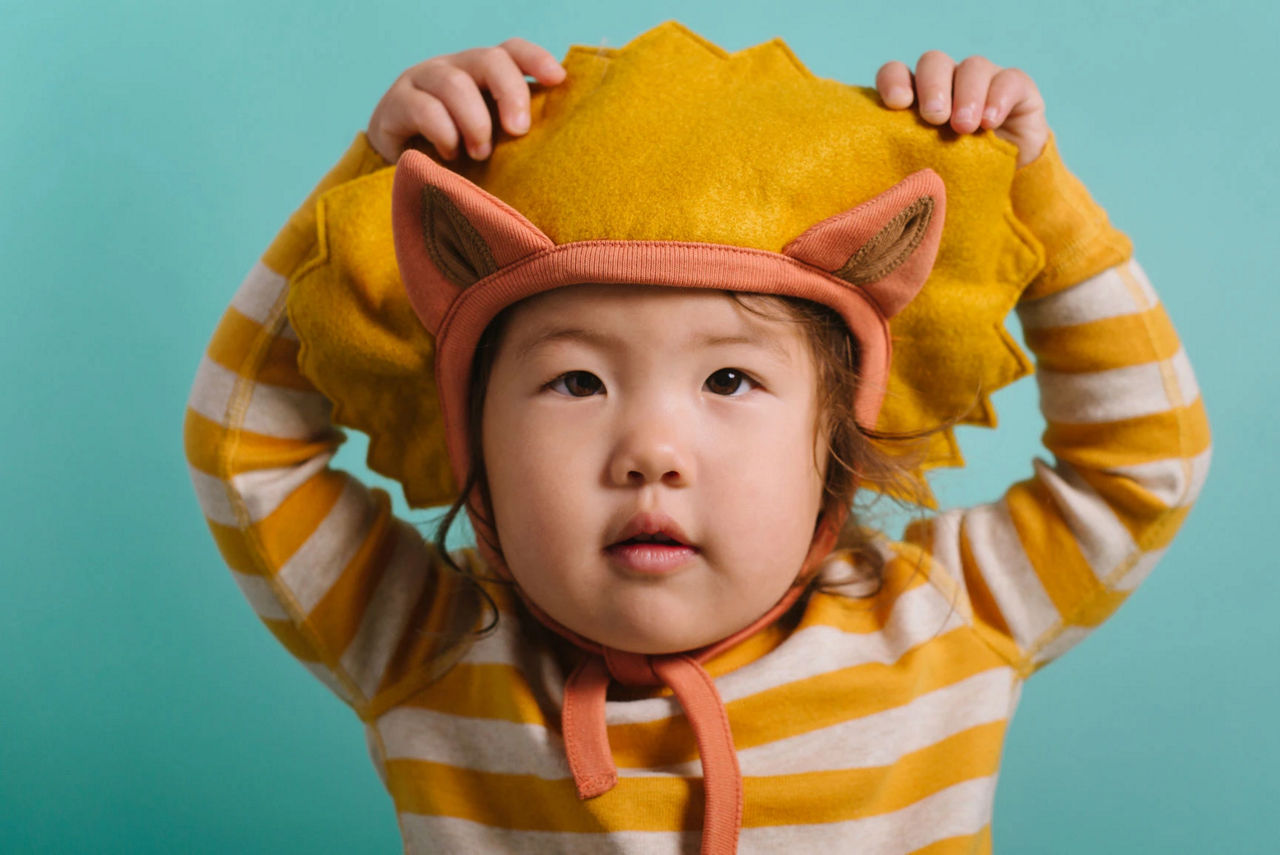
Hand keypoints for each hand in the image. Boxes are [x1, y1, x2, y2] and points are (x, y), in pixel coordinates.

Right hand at [366, 38, 566, 163]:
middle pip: (488, 60)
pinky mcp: (394, 104)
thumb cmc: (457, 157)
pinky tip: (449, 156)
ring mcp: (421, 81)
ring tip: (481, 154)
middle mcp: (453, 68)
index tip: (557, 80)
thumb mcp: (492, 141)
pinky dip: (444, 134)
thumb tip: (558, 146)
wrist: (398, 169)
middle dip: (510, 93)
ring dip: (475, 122)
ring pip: (455, 84)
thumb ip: (514, 132)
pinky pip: (423, 109)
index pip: (511, 50)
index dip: (536, 59)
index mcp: (481, 73)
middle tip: (518, 131)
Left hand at [875, 52, 1049, 167]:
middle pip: (933, 62)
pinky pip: (1009, 80)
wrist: (1007, 182)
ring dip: (967, 95)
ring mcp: (982, 80)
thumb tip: (881, 183)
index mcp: (916, 96)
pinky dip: (998, 98)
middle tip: (934, 118)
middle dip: (932, 87)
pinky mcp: (1017, 87)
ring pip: (972, 67)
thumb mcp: (925, 169)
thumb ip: (903, 161)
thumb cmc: (953, 176)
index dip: (893, 80)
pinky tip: (990, 122)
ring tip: (963, 127)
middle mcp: (947, 81)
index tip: (896, 104)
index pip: (896, 72)